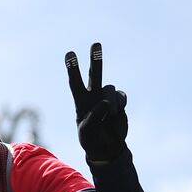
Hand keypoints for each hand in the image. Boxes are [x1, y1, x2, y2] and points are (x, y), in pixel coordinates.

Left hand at [65, 42, 128, 162]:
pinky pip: (121, 96)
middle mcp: (93, 96)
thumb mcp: (86, 132)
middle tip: (96, 43)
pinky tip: (116, 113)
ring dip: (111, 101)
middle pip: (94, 74)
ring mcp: (107, 98)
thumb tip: (104, 102)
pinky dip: (120, 104)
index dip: (73, 68)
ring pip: (110, 88)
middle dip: (96, 59)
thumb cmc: (91, 140)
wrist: (107, 148)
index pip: (75, 82)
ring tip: (110, 115)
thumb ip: (93, 116)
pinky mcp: (119, 102)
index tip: (70, 54)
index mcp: (81, 101)